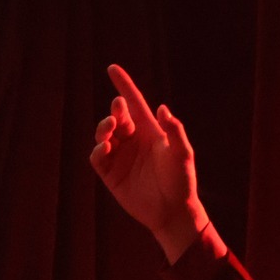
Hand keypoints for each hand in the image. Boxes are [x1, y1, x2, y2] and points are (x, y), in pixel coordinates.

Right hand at [88, 64, 223, 263]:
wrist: (173, 212)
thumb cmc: (181, 181)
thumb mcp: (182, 154)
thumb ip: (174, 131)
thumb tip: (163, 108)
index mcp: (149, 132)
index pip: (134, 103)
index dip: (124, 85)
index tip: (112, 68)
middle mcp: (133, 141)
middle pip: (117, 117)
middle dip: (115, 110)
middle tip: (119, 111)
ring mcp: (120, 157)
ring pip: (103, 133)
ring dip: (104, 127)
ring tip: (111, 128)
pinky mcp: (110, 174)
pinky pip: (97, 157)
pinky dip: (97, 149)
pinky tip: (105, 147)